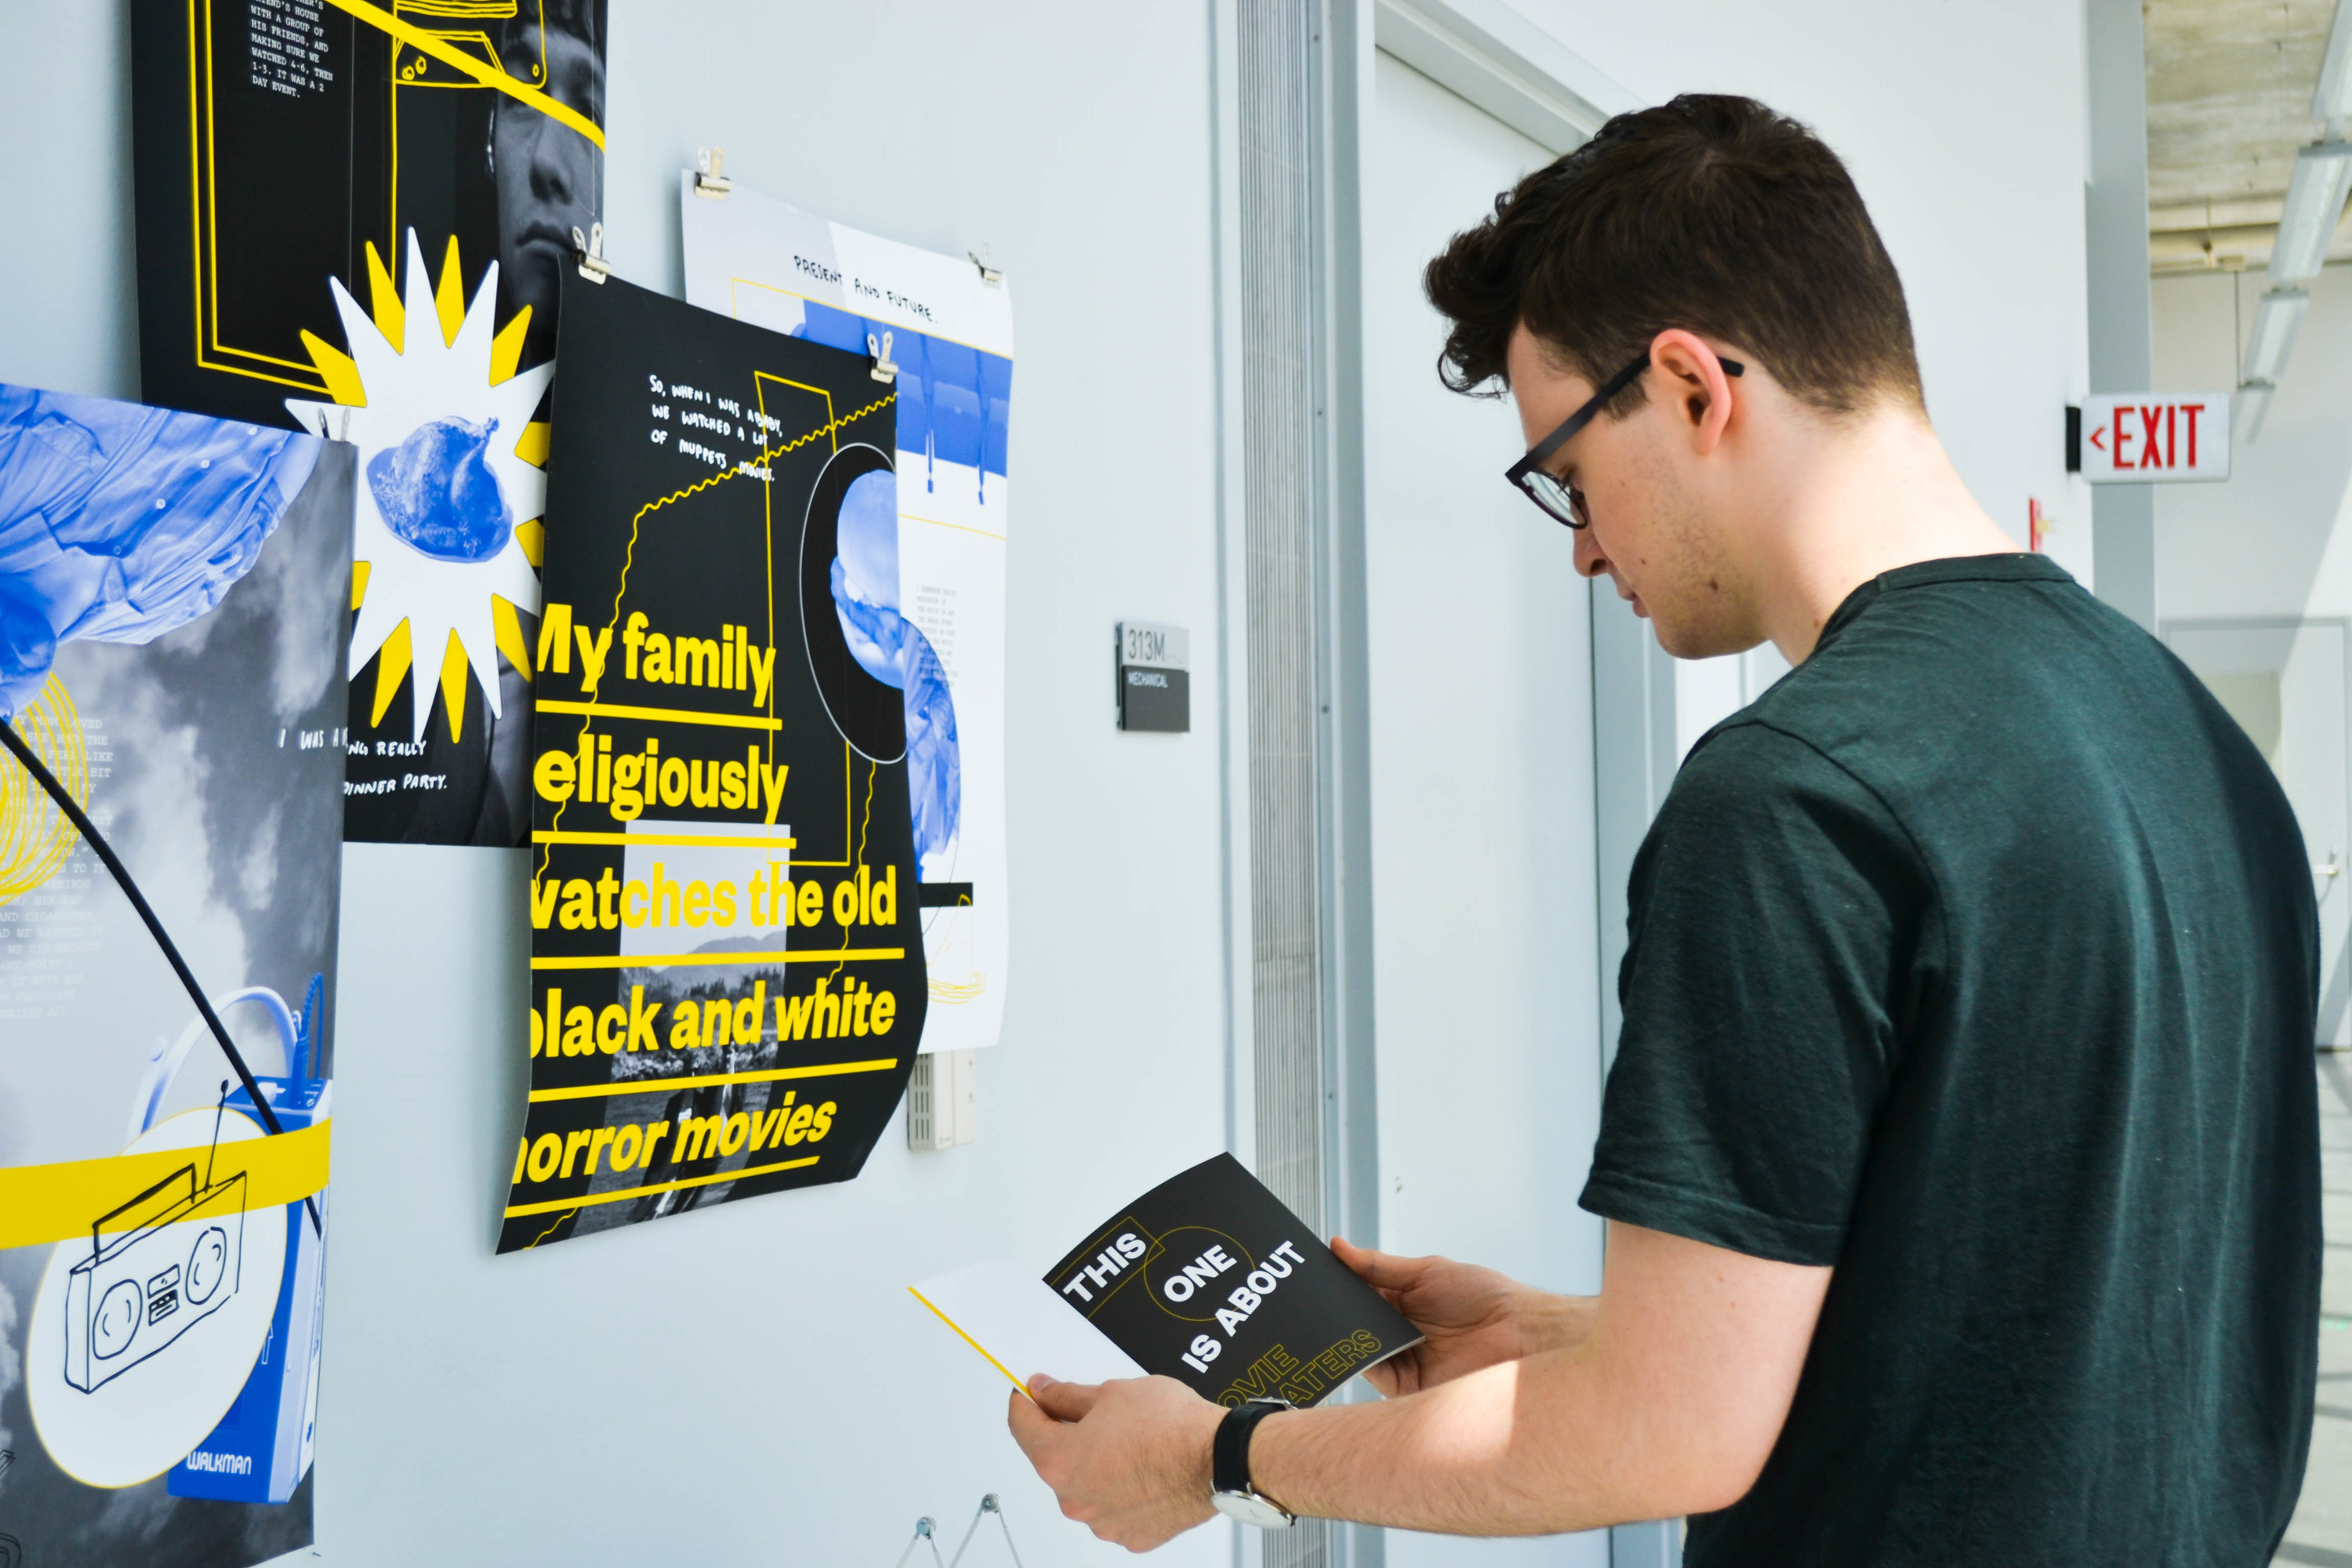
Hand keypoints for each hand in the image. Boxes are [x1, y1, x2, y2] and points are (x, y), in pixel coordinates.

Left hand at [1007, 1373, 1225, 1551]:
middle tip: (1094, 1412)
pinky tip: (1143, 1466)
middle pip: (1055, 1460)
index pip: (1022, 1427)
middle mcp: (1075, 1500)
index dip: (1025, 1402)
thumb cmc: (1171, 1427)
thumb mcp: (1111, 1393)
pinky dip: (1121, 1488)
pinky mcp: (1131, 1535)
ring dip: (1096, 1465)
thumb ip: (1067, 1396)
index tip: (1029, 1393)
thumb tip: (1044, 1392)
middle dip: (1067, 1434)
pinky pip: (1114, 1507)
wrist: (1218, 1457)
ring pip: (1086, 1486)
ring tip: (1130, 1441)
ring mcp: (1103, 1522)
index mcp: (1059, 1461)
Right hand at [1332, 1236, 1594, 1395]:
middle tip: (1314, 1301)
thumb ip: (1381, 1266)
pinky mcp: (1411, 1388)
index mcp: (1405, 1302)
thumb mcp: (1429, 1271)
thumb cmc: (1488, 1298)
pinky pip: (1377, 1374)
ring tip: (1335, 1319)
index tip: (1314, 1277)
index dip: (1339, 1287)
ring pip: (1361, 1349)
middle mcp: (1402, 1333)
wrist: (1523, 1334)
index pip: (1360, 1295)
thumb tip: (1340, 1247)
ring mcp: (1406, 1361)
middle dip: (1337, 1313)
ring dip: (1348, 1335)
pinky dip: (1364, 1360)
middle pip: (1357, 1324)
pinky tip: (1358, 1343)